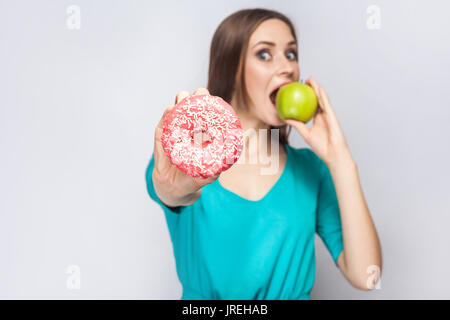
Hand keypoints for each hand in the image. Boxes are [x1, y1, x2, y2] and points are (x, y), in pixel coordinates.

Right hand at [153, 88, 219, 205]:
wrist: (172, 186)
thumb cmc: (192, 178)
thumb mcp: (203, 177)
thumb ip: (211, 175)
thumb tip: (219, 172)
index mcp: (204, 134)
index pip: (209, 113)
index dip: (213, 104)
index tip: (216, 101)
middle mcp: (190, 127)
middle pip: (194, 104)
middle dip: (199, 96)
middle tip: (200, 96)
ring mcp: (174, 128)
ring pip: (178, 106)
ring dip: (182, 100)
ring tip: (185, 100)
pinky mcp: (161, 132)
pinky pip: (164, 119)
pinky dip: (168, 112)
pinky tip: (172, 109)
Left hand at [284, 77, 352, 167]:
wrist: (333, 155)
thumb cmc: (322, 147)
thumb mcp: (306, 135)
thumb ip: (298, 126)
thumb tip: (286, 118)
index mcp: (318, 119)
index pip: (312, 105)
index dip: (307, 97)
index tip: (299, 90)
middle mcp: (324, 115)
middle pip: (317, 99)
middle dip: (312, 89)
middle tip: (304, 81)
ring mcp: (329, 115)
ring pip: (323, 99)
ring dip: (318, 88)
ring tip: (311, 80)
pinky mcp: (333, 116)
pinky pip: (327, 104)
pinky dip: (323, 96)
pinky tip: (319, 89)